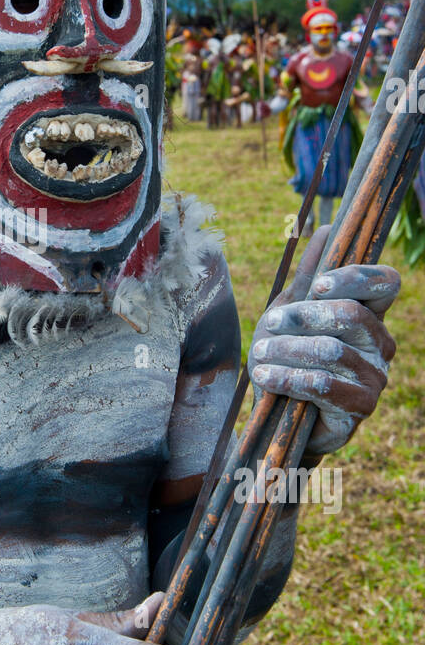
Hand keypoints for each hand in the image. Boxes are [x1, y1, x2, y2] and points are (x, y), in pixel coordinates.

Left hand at [249, 226, 398, 454]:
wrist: (281, 415)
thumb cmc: (289, 357)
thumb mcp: (291, 313)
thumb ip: (308, 277)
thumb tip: (327, 228)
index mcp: (371, 314)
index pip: (386, 282)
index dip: (354, 277)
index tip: (316, 285)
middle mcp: (381, 344)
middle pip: (353, 315)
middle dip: (304, 316)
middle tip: (270, 324)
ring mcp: (375, 377)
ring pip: (333, 351)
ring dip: (287, 350)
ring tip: (259, 355)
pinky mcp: (360, 408)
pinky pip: (324, 385)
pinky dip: (288, 378)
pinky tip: (265, 376)